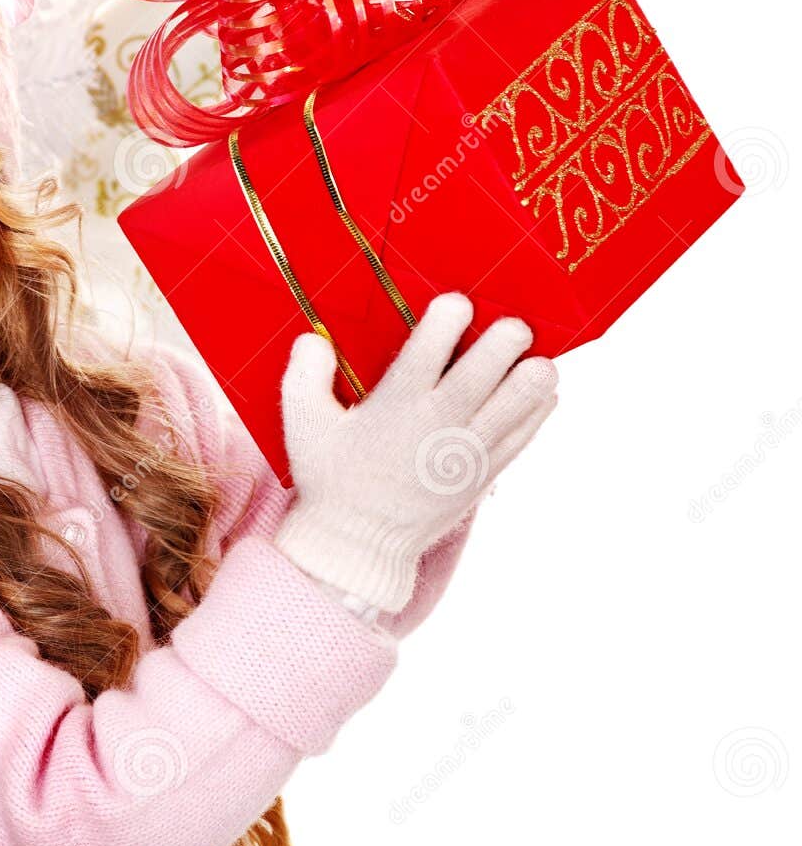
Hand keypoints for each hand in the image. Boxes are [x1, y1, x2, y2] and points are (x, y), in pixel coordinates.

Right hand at [273, 292, 559, 611]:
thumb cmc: (330, 479)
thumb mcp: (302, 426)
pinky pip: (522, 435)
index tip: (457, 302)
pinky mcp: (483, 473)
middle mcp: (436, 424)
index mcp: (394, 406)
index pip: (427, 351)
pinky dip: (537, 410)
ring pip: (516, 404)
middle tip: (515, 325)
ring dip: (534, 375)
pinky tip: (543, 390)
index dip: (447, 319)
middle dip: (506, 341)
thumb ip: (303, 376)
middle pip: (484, 372)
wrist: (358, 544)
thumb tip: (313, 338)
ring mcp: (466, 450)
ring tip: (539, 357)